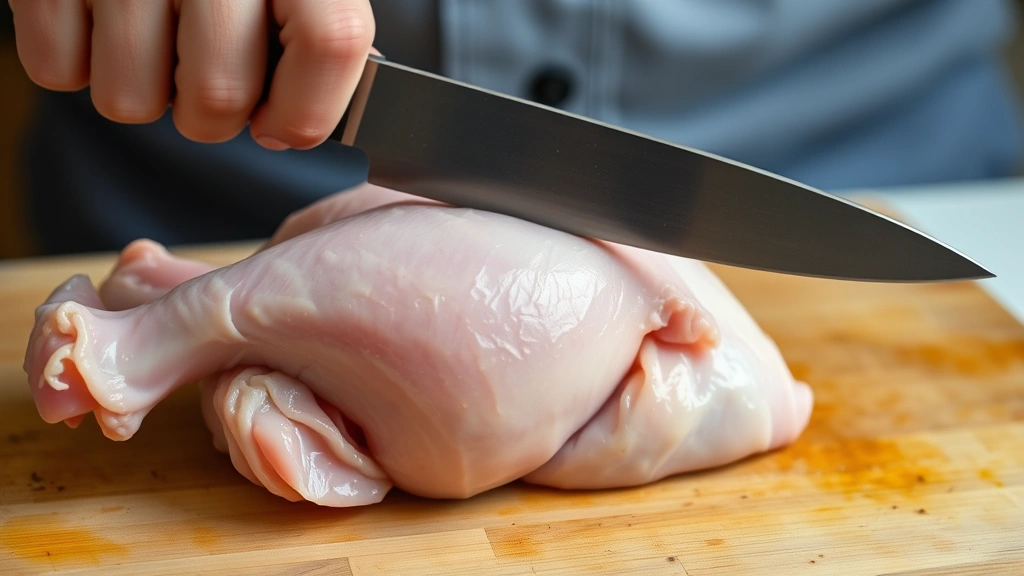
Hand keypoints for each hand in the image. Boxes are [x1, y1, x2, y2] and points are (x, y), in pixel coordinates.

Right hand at [9, 0, 375, 149]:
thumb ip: (318, 29)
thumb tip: (310, 116)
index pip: (331, 41)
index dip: (307, 110)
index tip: (281, 125)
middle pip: (218, 97)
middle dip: (210, 116)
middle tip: (202, 75)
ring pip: (132, 99)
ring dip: (143, 91)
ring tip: (151, 38)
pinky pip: (59, 69)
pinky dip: (77, 62)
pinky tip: (100, 20)